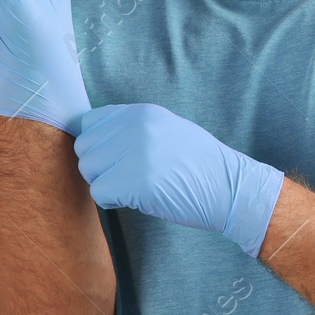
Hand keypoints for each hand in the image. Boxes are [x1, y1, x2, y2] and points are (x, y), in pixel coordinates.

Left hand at [73, 104, 284, 258]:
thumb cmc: (199, 164)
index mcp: (142, 112)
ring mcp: (135, 153)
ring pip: (89, 170)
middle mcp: (136, 127)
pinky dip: (113, 201)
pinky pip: (100, 193)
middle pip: (85, 148)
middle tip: (125, 177)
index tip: (114, 157)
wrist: (228, 187)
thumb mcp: (168, 129)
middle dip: (100, 166)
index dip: (98, 144)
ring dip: (106, 183)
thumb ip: (133, 128)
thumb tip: (95, 137)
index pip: (90, 122)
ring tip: (133, 187)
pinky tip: (137, 198)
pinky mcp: (135, 181)